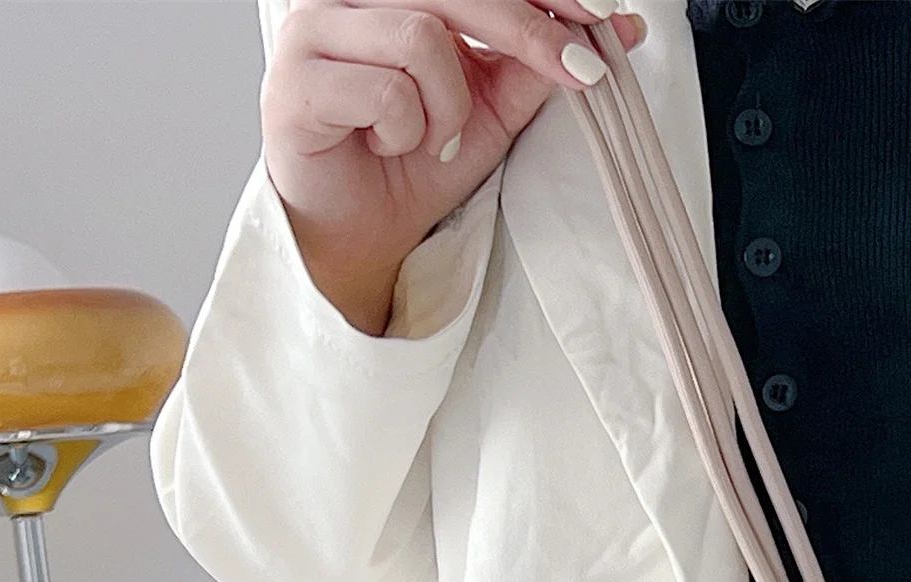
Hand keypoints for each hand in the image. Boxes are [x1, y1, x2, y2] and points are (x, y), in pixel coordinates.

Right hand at [262, 0, 644, 332]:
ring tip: (434, 139)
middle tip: (577, 71)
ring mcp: (313, 30)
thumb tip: (616, 28)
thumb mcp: (493, 110)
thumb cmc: (415, 163)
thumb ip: (536, 65)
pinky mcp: (294, 80)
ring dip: (450, 105)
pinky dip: (406, 130)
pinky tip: (386, 145)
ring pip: (421, 37)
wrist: (359, 232)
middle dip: (526, 29)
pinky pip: (386, 90)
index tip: (605, 14)